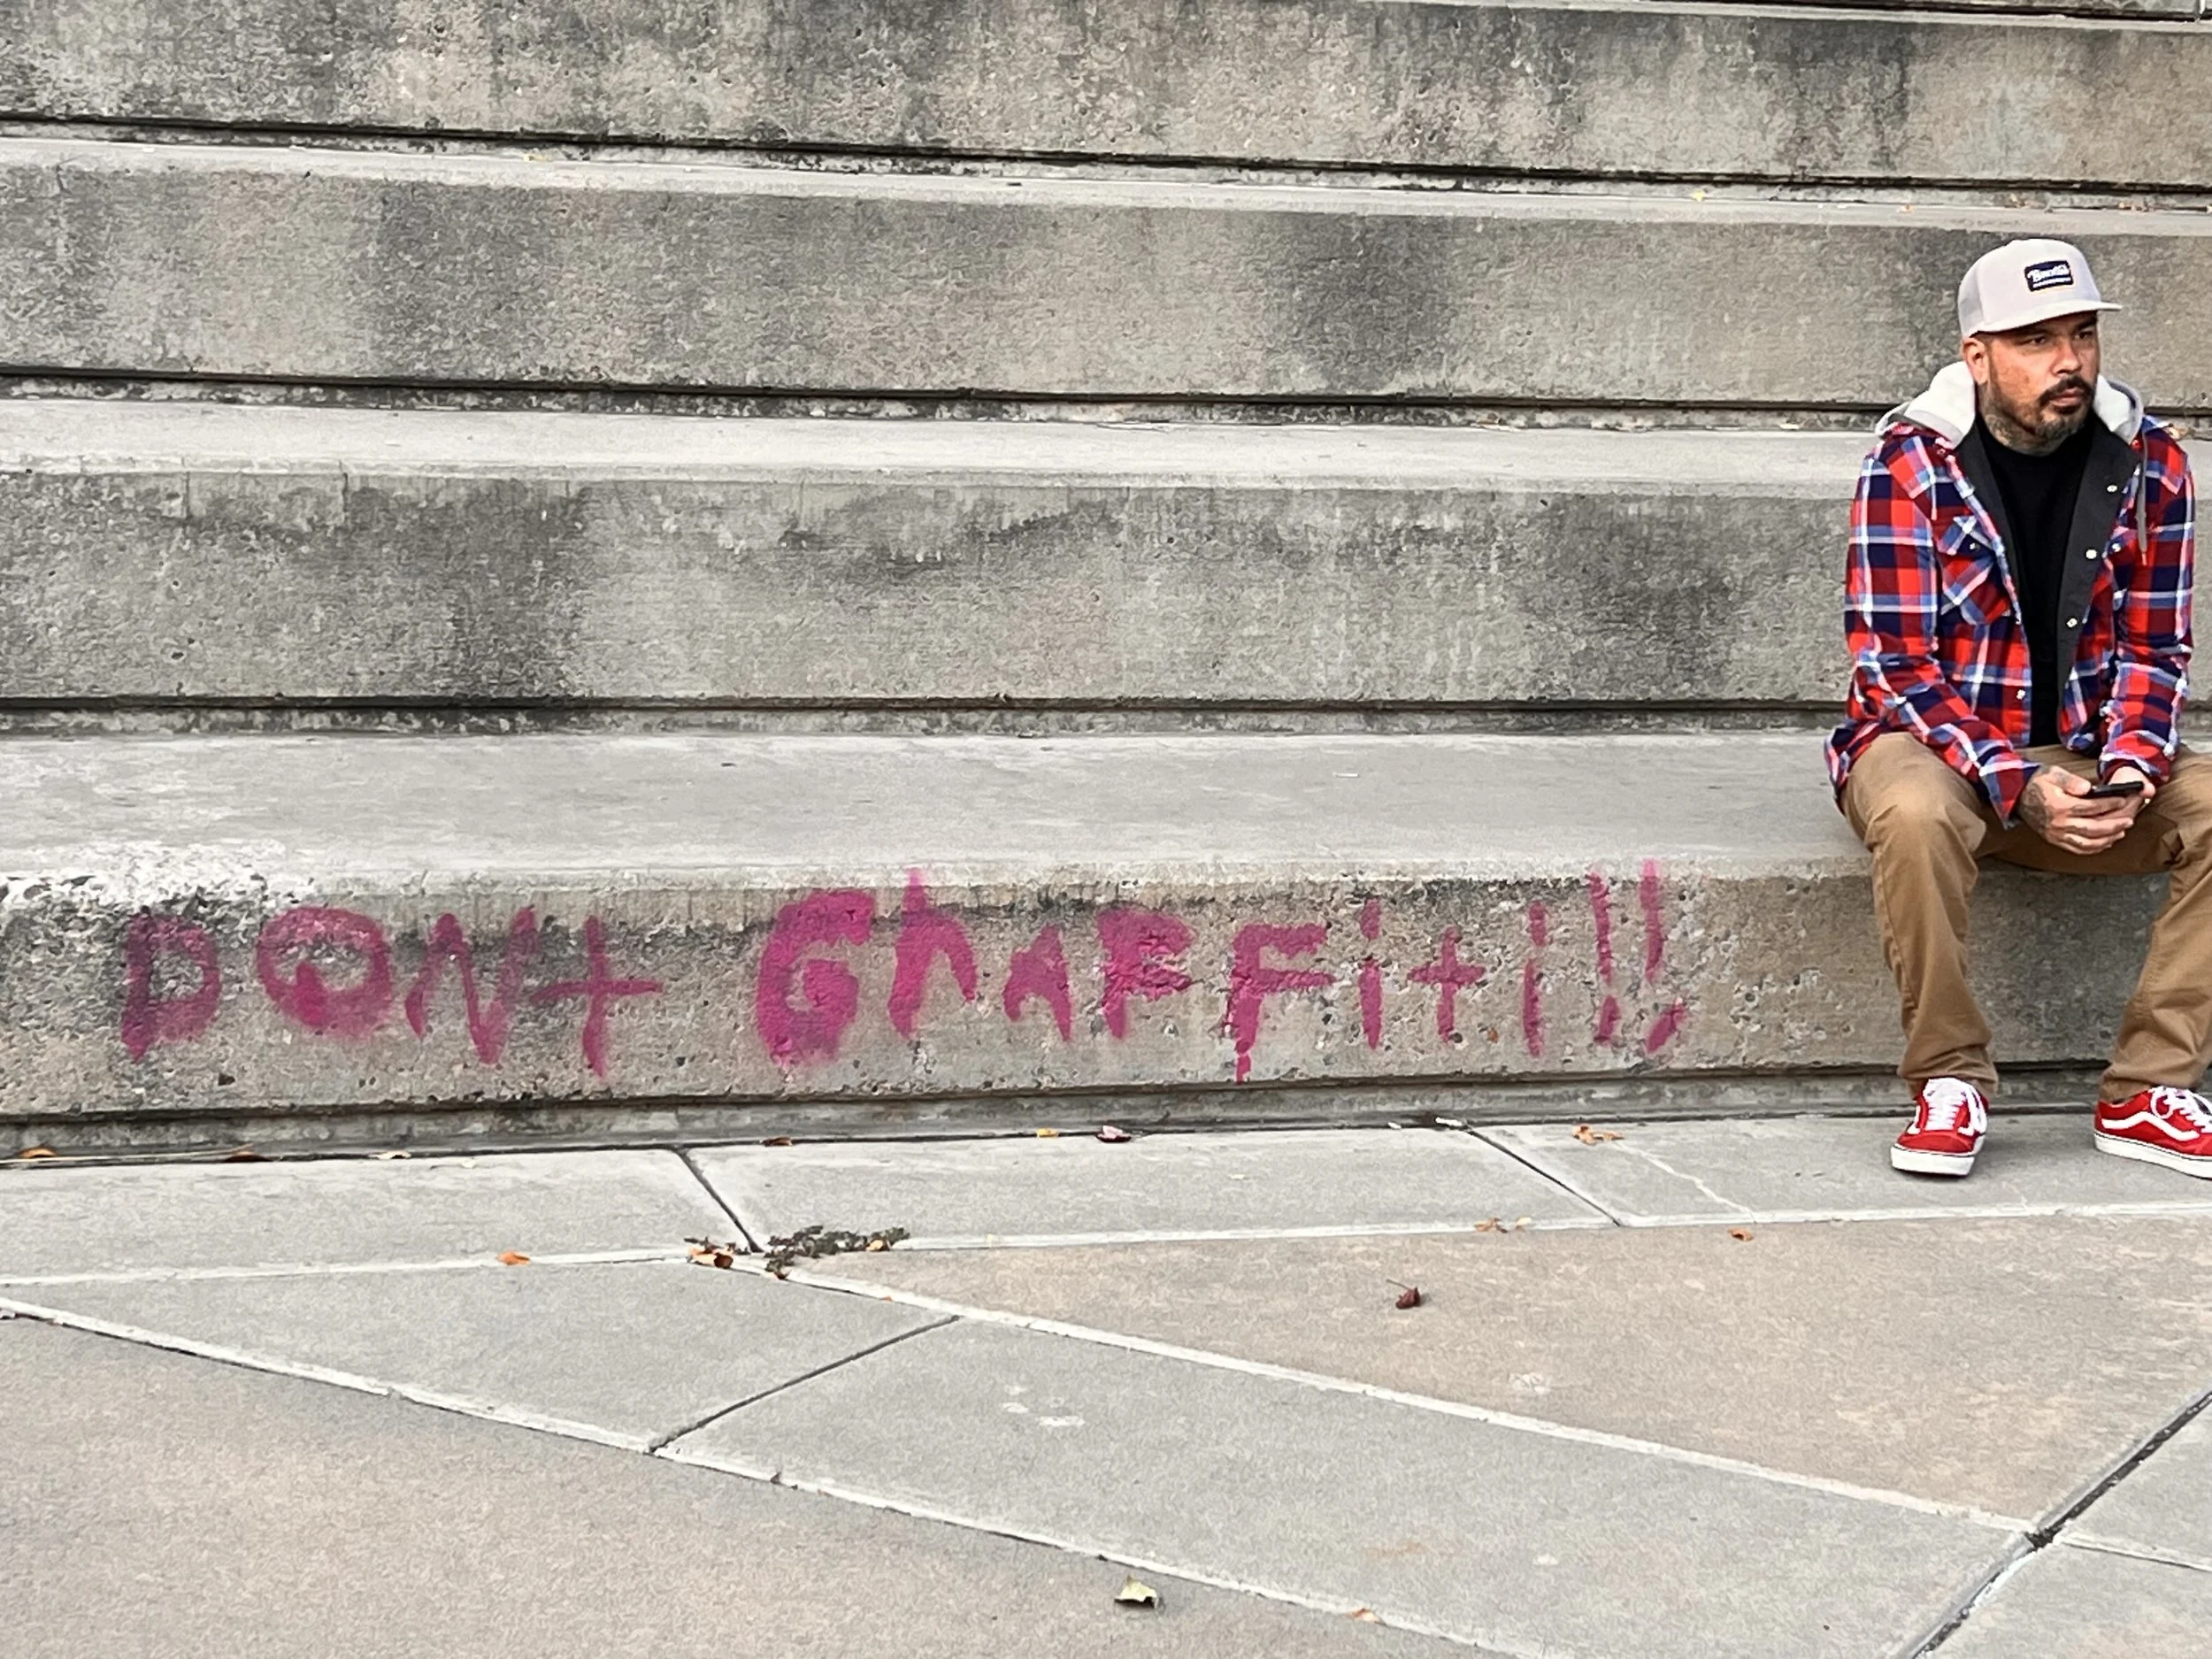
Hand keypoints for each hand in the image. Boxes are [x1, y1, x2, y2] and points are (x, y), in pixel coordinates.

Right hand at [2018, 766, 2146, 854]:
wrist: (2016, 796)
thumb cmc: (2037, 783)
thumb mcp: (2052, 773)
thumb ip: (2071, 780)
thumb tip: (2088, 788)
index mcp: (2059, 806)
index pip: (2092, 807)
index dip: (2110, 804)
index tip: (2123, 800)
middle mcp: (2058, 824)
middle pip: (2094, 828)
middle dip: (2115, 824)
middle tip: (2129, 820)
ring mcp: (2057, 835)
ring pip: (2089, 842)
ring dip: (2108, 838)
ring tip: (2121, 831)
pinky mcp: (2055, 841)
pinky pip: (2079, 849)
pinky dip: (2095, 848)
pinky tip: (2106, 842)